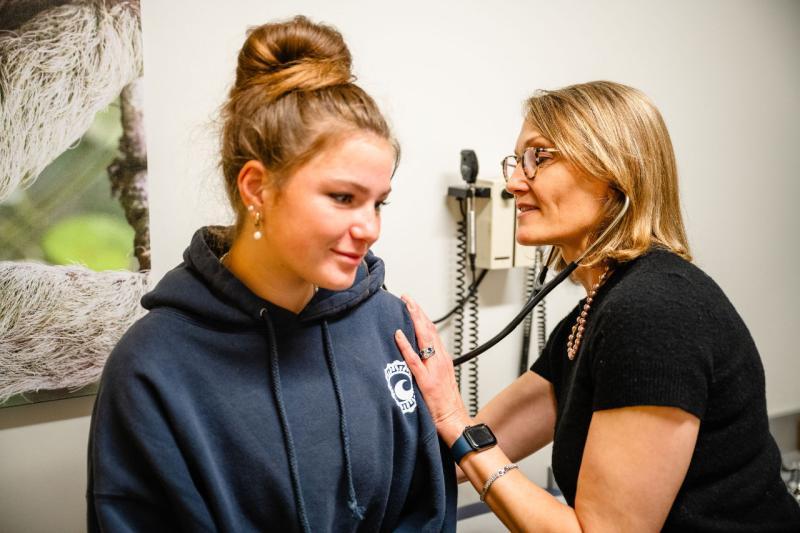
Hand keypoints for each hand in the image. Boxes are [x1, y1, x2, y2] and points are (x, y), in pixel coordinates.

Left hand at [395, 294, 471, 445]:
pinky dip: (406, 346)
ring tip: (405, 306)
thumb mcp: (440, 379)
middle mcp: (440, 360)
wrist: (454, 421)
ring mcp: (433, 370)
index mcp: (443, 359)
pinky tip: (398, 335)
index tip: (412, 304)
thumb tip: (417, 355)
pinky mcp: (426, 381)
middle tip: (406, 297)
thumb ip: (430, 365)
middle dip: (417, 312)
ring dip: (414, 320)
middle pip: (429, 330)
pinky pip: (414, 360)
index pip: (432, 331)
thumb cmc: (445, 404)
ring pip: (424, 339)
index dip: (422, 316)